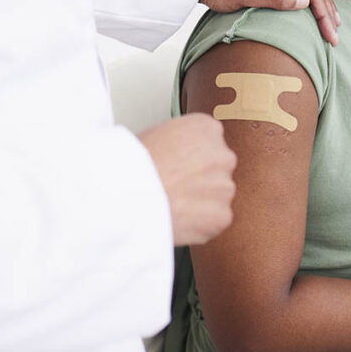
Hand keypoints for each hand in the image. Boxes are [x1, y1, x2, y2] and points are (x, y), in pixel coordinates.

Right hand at [138, 114, 236, 245]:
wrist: (126, 193)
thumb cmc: (131, 164)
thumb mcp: (156, 134)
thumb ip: (179, 143)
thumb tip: (179, 156)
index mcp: (206, 128)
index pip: (210, 142)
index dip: (191, 157)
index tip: (178, 166)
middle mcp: (222, 155)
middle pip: (216, 169)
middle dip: (200, 179)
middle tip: (174, 187)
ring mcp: (224, 186)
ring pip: (216, 196)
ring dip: (199, 202)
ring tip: (170, 204)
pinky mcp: (221, 215)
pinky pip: (213, 221)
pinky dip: (199, 224)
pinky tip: (176, 218)